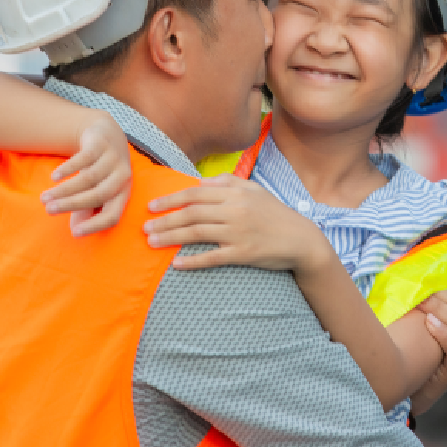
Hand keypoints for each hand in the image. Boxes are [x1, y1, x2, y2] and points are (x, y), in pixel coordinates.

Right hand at [40, 111, 131, 235]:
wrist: (106, 135)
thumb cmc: (101, 172)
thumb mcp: (96, 191)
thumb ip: (87, 210)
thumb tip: (75, 230)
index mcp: (124, 194)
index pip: (113, 215)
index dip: (95, 225)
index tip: (74, 233)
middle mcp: (122, 177)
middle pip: (98, 195)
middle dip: (71, 205)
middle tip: (49, 210)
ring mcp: (113, 159)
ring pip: (88, 178)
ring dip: (63, 189)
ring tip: (44, 197)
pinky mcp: (101, 144)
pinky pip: (83, 158)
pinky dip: (67, 169)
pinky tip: (53, 177)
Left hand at [145, 174, 330, 273]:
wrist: (301, 240)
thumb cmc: (275, 214)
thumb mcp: (255, 191)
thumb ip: (228, 183)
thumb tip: (202, 182)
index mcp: (235, 193)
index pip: (195, 194)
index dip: (170, 199)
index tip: (152, 206)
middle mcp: (235, 211)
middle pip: (191, 213)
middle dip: (164, 220)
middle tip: (144, 227)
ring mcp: (238, 232)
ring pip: (197, 233)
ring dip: (171, 237)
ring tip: (152, 242)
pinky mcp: (243, 253)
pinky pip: (213, 257)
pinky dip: (193, 260)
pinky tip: (176, 264)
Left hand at [410, 279, 446, 414]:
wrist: (413, 380)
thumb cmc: (420, 341)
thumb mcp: (430, 313)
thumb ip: (433, 293)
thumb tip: (420, 266)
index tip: (431, 273)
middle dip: (440, 293)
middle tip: (418, 289)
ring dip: (439, 309)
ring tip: (420, 303)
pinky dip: (443, 333)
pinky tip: (428, 323)